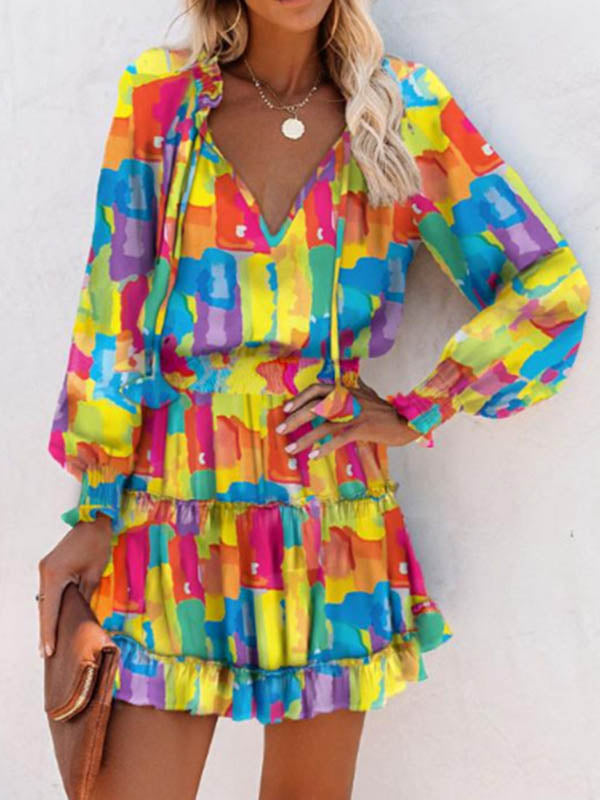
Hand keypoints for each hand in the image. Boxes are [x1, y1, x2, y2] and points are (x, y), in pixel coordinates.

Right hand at [37, 514, 113, 658]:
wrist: (94, 520)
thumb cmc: (97, 545)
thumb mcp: (93, 574)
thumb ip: (84, 596)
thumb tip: (82, 616)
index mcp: (54, 575)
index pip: (50, 610)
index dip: (49, 632)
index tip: (48, 651)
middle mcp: (45, 572)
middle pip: (44, 607)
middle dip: (45, 630)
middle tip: (45, 654)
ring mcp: (45, 568)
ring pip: (45, 600)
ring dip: (47, 619)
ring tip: (48, 642)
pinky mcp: (50, 566)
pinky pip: (49, 591)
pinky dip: (50, 606)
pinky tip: (53, 619)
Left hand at [277, 376, 422, 458]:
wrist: (405, 421)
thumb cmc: (386, 410)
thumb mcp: (369, 393)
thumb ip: (358, 387)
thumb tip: (355, 379)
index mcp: (345, 390)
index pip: (316, 389)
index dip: (299, 398)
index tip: (286, 409)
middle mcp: (347, 399)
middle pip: (314, 407)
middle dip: (294, 419)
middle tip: (280, 430)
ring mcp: (354, 414)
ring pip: (323, 426)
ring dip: (304, 439)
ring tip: (290, 449)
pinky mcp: (361, 429)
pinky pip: (337, 439)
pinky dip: (324, 448)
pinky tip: (313, 456)